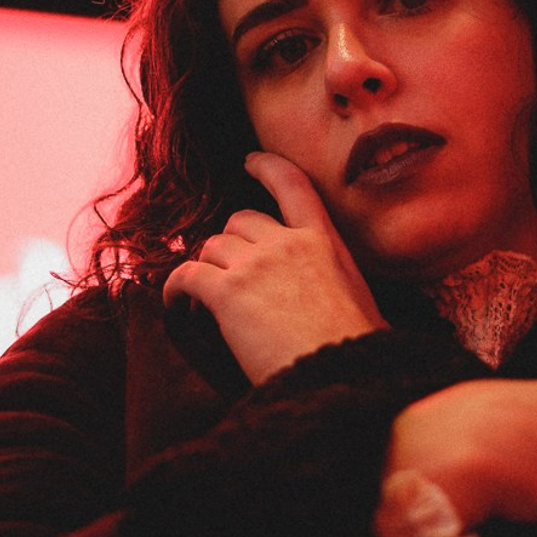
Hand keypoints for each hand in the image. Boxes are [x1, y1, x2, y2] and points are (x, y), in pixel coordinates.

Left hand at [163, 151, 386, 384]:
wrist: (343, 376)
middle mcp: (288, 243)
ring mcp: (255, 265)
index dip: (268, 168)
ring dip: (205, 268)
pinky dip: (177, 288)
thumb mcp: (359, 297)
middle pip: (239, 220)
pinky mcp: (227, 293)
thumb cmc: (358, 350)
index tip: (250, 161)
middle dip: (229, 242)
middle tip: (226, 270)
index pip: (293, 185)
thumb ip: (336, 280)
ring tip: (203, 297)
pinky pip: (186, 276)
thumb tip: (331, 300)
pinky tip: (179, 304)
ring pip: (211, 247)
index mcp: (324, 241)